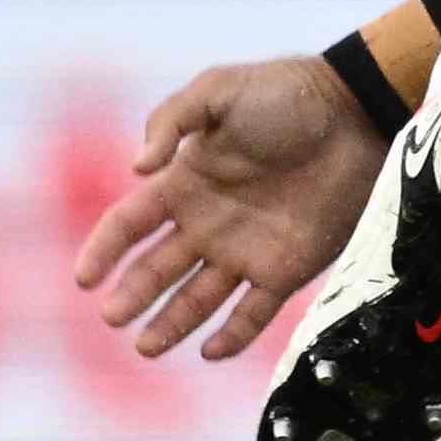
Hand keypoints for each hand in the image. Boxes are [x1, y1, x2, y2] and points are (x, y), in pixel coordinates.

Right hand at [75, 56, 386, 361]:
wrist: (356, 113)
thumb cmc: (285, 95)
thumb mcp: (218, 91)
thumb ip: (171, 120)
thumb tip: (137, 169)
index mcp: (185, 182)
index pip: (130, 224)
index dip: (104, 250)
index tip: (84, 279)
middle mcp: (208, 223)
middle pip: (157, 269)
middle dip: (132, 295)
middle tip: (112, 317)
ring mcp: (246, 250)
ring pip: (196, 299)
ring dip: (169, 324)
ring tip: (145, 347)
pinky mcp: (285, 269)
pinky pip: (253, 312)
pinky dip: (232, 335)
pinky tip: (210, 350)